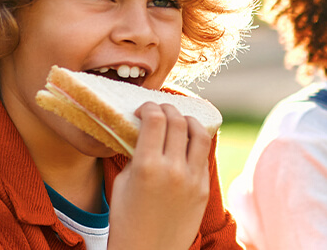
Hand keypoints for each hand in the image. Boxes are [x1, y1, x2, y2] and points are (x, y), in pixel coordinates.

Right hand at [108, 102, 211, 249]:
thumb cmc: (126, 219)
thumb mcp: (122, 182)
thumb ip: (136, 154)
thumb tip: (145, 133)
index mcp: (147, 166)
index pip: (155, 119)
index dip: (148, 107)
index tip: (143, 109)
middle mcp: (173, 169)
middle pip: (177, 121)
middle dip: (167, 109)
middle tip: (159, 110)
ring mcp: (192, 179)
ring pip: (199, 134)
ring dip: (188, 121)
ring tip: (180, 120)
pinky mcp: (203, 189)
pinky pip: (203, 156)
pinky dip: (196, 143)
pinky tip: (187, 142)